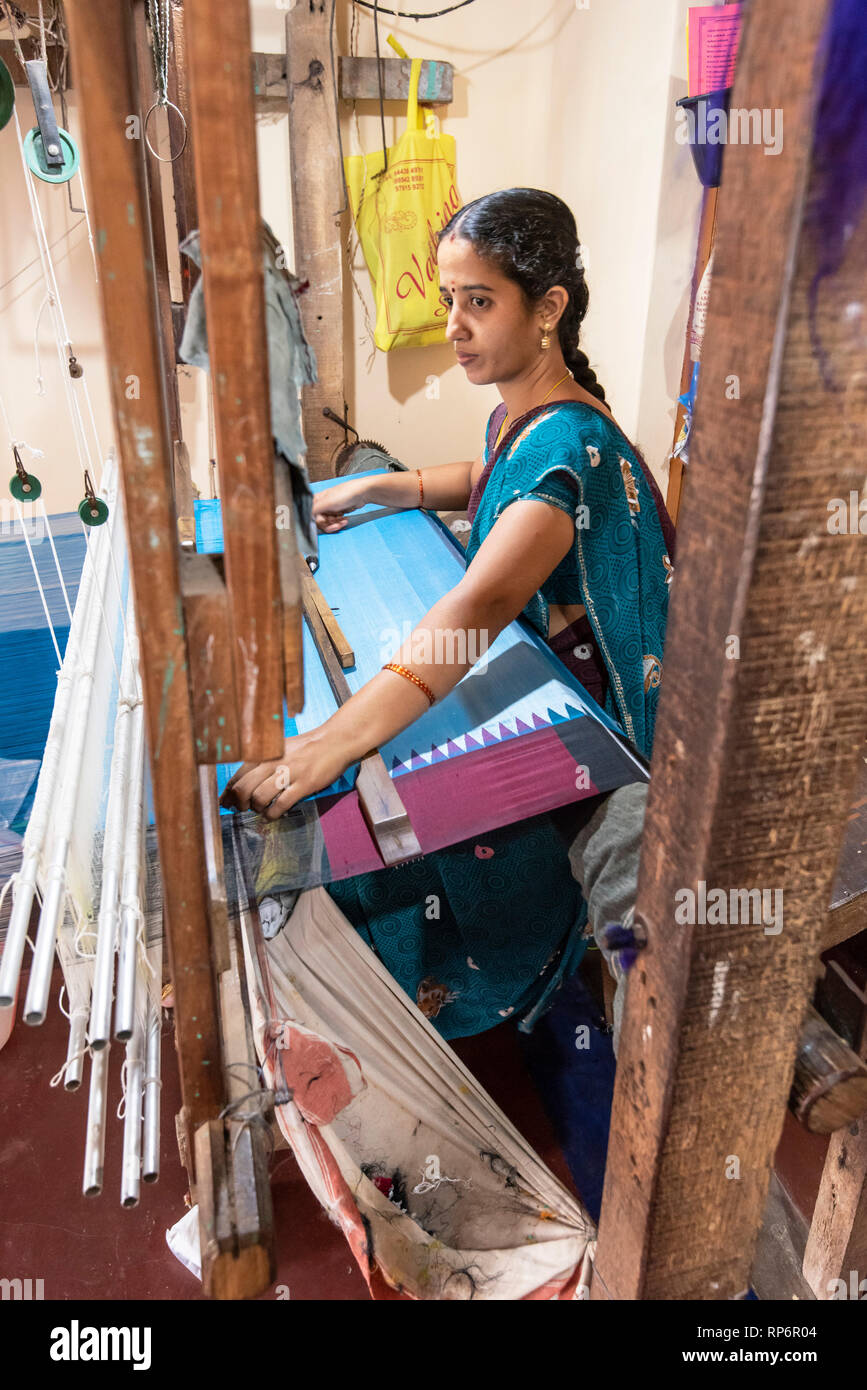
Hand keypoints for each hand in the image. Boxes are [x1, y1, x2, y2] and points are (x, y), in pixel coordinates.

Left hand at [219, 727, 353, 819]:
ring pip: (259, 798)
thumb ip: (261, 763)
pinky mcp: (303, 784)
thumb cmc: (305, 748)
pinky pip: (281, 804)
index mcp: (264, 754)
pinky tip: (272, 815)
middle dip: (239, 804)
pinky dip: (272, 814)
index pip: (237, 776)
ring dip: (257, 809)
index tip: (225, 803)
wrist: (334, 741)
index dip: (228, 794)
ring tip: (261, 810)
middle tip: (242, 809)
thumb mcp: (278, 749)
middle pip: (243, 789)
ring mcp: (288, 773)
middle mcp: (272, 762)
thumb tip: (242, 784)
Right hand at [312, 479, 367, 532]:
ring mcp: (329, 510)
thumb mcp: (327, 502)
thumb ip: (314, 510)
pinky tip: (345, 519)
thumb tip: (305, 517)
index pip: (311, 516)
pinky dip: (340, 523)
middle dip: (330, 523)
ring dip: (336, 524)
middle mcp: (321, 505)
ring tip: (343, 520)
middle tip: (337, 522)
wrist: (362, 494)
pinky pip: (335, 523)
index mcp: (316, 500)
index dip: (318, 521)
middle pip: (320, 522)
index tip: (325, 522)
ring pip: (328, 524)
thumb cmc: (345, 494)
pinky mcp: (337, 513)